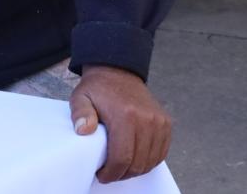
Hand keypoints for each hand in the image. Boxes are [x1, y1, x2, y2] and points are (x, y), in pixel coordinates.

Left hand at [70, 65, 171, 182]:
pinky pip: (161, 153)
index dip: (111, 173)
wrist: (118, 72)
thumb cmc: (98, 89)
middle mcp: (146, 119)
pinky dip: (149, 161)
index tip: (101, 175)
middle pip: (138, 163)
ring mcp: (159, 121)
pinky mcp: (166, 123)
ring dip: (135, 169)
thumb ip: (80, 114)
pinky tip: (135, 159)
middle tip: (109, 172)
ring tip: (121, 166)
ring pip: (151, 161)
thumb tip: (83, 130)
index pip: (122, 157)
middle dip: (122, 174)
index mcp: (125, 115)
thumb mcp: (81, 97)